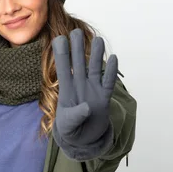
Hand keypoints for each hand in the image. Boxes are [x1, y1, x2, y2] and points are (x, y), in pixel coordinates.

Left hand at [52, 28, 117, 154]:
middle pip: (79, 63)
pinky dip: (111, 72)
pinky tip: (113, 58)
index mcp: (66, 90)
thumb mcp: (68, 126)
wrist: (84, 140)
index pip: (62, 69)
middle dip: (78, 48)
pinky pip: (108, 82)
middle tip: (76, 31)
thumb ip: (75, 116)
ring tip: (98, 40)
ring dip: (96, 55)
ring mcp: (92, 90)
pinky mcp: (104, 98)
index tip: (59, 39)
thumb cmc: (71, 130)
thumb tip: (86, 107)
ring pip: (94, 69)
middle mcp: (79, 86)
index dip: (61, 55)